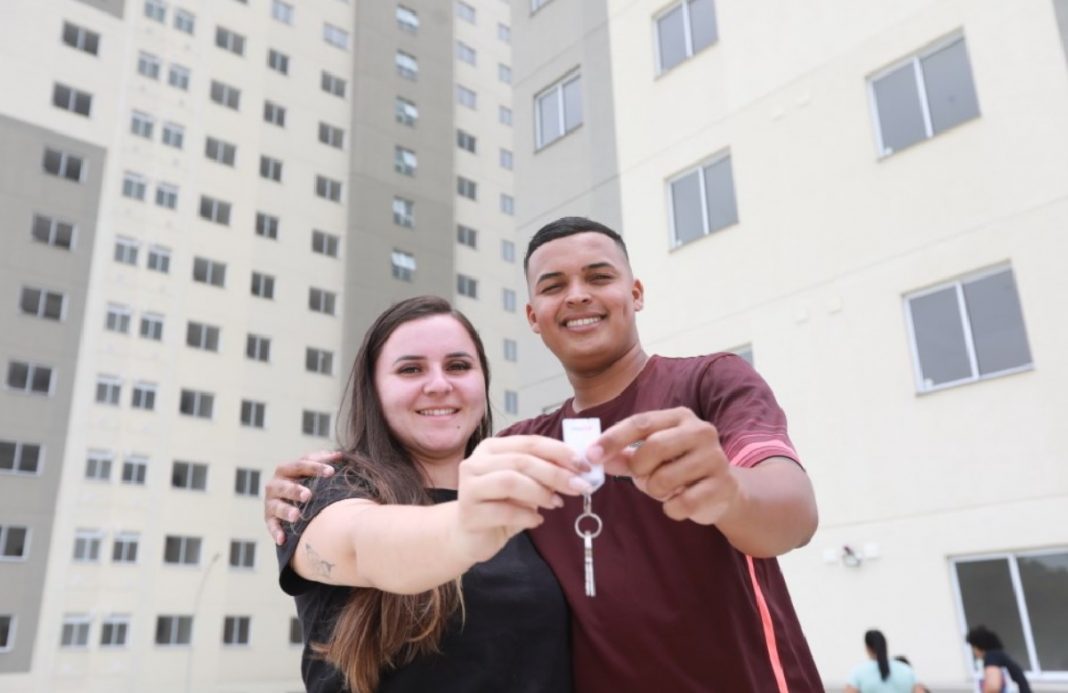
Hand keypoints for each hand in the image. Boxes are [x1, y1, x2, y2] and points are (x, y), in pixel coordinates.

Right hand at [265, 451, 339, 544]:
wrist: (287, 500)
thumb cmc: (304, 481)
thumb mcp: (310, 469)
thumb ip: (323, 459)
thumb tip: (339, 455)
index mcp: (286, 469)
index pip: (300, 465)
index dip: (316, 467)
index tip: (332, 472)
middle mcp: (275, 484)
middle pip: (285, 486)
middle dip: (295, 490)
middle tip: (308, 495)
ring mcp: (271, 502)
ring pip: (277, 506)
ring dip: (286, 511)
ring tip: (296, 516)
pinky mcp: (268, 518)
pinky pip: (271, 526)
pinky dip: (275, 532)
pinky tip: (282, 540)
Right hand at [453, 436, 591, 561]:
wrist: (469, 535)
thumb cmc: (500, 505)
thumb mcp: (524, 484)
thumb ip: (544, 473)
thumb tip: (578, 469)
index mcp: (492, 448)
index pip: (530, 442)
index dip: (559, 452)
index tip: (584, 465)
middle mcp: (476, 462)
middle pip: (522, 461)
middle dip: (555, 473)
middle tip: (579, 486)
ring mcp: (469, 486)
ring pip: (510, 481)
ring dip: (540, 492)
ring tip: (556, 503)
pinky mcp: (469, 512)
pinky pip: (504, 511)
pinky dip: (526, 515)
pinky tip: (537, 520)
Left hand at [587, 407, 738, 524]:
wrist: (724, 491)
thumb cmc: (680, 469)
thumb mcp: (650, 458)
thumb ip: (624, 456)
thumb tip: (595, 457)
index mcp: (679, 417)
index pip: (641, 422)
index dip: (613, 439)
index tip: (591, 455)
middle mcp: (700, 431)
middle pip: (652, 448)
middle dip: (639, 469)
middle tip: (642, 477)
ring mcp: (715, 458)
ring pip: (664, 479)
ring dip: (655, 490)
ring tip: (667, 488)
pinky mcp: (722, 486)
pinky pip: (681, 503)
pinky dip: (672, 508)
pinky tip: (681, 501)